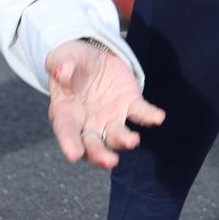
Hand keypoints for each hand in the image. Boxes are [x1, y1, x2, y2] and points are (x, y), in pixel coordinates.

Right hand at [46, 39, 164, 170]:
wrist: (91, 58)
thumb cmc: (70, 63)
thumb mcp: (62, 59)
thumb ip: (61, 65)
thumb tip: (61, 72)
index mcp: (66, 113)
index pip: (66, 131)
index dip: (69, 143)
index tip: (73, 155)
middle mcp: (89, 122)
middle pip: (93, 144)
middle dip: (100, 155)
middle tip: (109, 161)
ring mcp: (111, 116)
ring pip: (117, 135)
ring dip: (124, 140)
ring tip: (133, 140)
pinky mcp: (130, 104)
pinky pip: (141, 113)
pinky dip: (149, 116)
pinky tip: (158, 117)